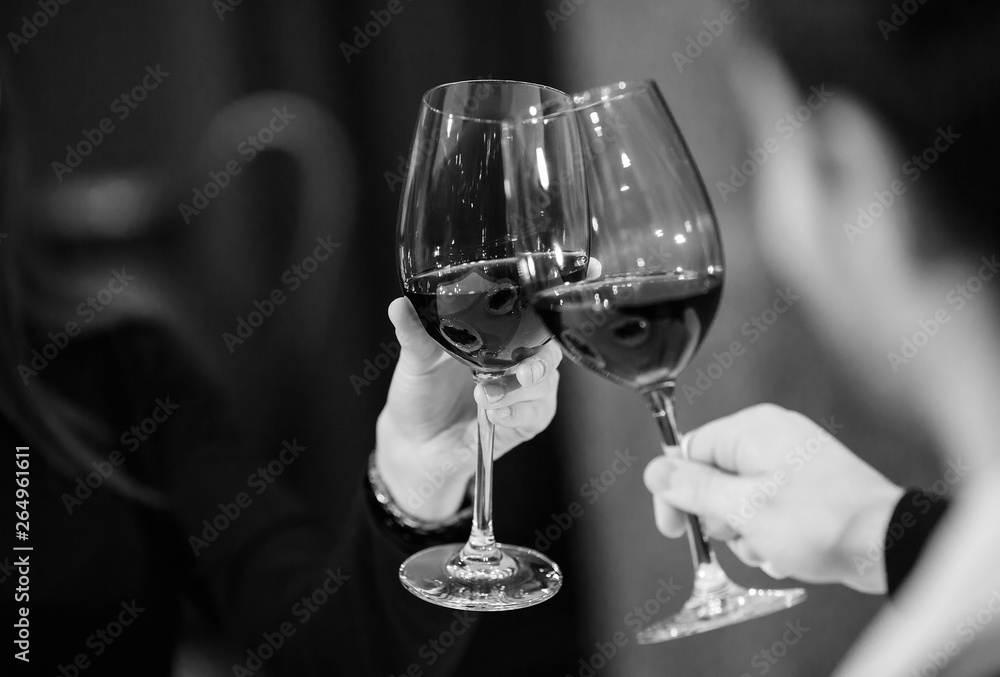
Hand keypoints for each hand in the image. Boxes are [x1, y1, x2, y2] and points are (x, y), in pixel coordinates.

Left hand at [375, 297, 561, 520]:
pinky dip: (517, 413)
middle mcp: (519, 355)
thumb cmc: (420, 392)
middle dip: (543, 356)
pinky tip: (494, 413)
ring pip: (547, 381)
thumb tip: (399, 305)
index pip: (540, 306)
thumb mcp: (416, 359)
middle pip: (553, 345)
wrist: (414, 443)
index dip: (571, 286)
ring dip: (520, 389)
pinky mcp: (525, 420)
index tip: (592, 268)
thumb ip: (414, 333)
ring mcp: (526, 388)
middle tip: (522, 371)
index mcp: (500, 330)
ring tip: (485, 396)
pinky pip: (536, 414)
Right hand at [643, 403, 903, 592]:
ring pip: (739, 498)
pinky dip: (768, 531)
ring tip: (770, 548)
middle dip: (719, 518)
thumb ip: (694, 489)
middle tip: (741, 535)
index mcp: (752, 430)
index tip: (675, 529)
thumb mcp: (744, 509)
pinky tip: (785, 551)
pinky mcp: (807, 483)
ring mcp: (792, 459)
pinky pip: (766, 505)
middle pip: (713, 477)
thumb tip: (656, 471)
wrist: (887, 543)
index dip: (676, 494)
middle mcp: (771, 436)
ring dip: (745, 532)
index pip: (688, 452)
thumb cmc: (822, 522)